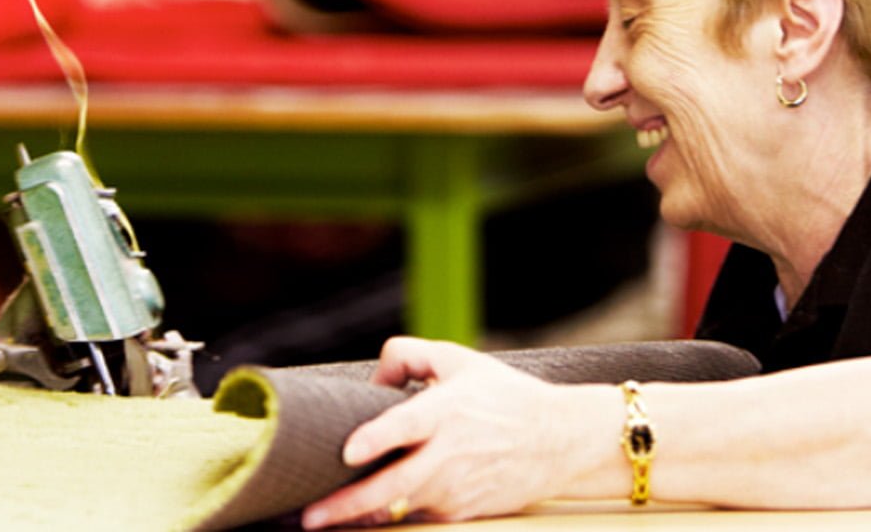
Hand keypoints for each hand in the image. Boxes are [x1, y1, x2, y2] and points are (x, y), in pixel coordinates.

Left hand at [301, 337, 607, 527]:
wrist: (560, 440)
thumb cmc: (503, 395)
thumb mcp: (459, 359)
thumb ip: (408, 355)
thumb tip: (373, 379)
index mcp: (447, 411)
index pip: (408, 425)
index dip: (377, 438)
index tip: (348, 451)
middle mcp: (449, 455)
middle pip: (392, 486)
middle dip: (348, 504)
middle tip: (310, 516)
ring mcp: (455, 489)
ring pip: (398, 508)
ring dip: (360, 515)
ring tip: (322, 518)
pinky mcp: (462, 513)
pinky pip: (417, 514)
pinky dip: (390, 515)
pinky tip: (364, 515)